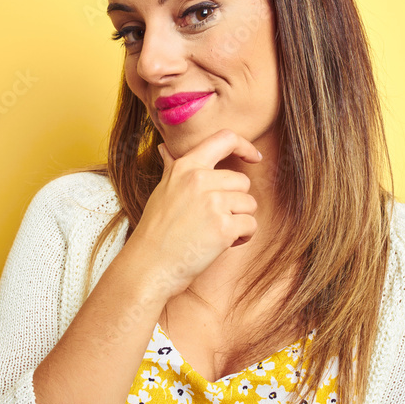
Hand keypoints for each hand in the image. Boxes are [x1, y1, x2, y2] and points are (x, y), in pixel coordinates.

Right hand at [124, 128, 261, 300]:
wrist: (149, 264)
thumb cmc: (155, 230)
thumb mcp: (162, 190)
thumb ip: (172, 167)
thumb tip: (164, 147)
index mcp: (186, 166)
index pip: (224, 139)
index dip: (245, 146)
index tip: (254, 157)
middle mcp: (200, 179)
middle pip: (242, 181)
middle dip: (235, 202)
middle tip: (214, 220)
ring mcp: (213, 202)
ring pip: (249, 204)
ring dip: (239, 221)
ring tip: (215, 233)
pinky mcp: (224, 227)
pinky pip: (251, 226)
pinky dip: (242, 237)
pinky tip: (221, 244)